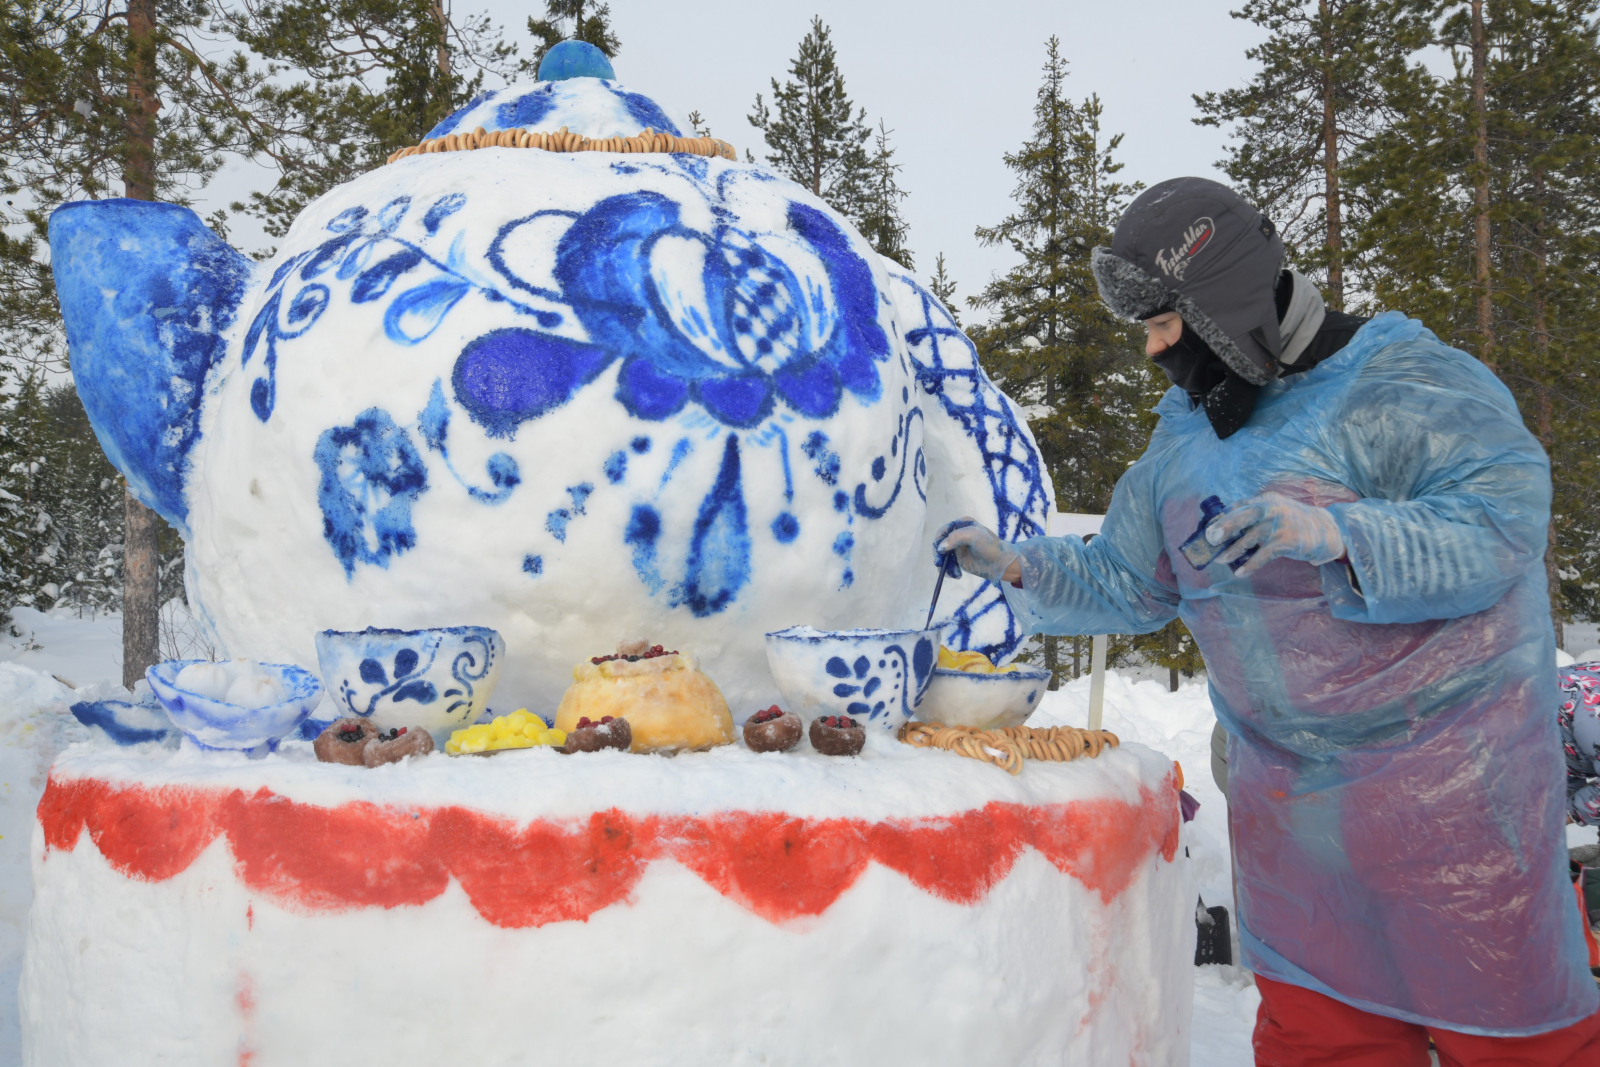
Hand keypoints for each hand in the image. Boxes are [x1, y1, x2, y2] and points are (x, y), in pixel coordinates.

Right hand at [934, 519, 1021, 584]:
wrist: (1000, 562)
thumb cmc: (989, 545)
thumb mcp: (973, 535)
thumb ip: (955, 537)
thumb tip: (940, 548)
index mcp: (961, 525)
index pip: (944, 530)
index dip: (939, 539)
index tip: (939, 550)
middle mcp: (958, 535)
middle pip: (940, 543)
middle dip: (939, 554)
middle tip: (940, 564)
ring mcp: (957, 548)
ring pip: (942, 555)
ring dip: (944, 564)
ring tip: (952, 572)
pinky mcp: (958, 560)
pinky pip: (947, 564)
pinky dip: (948, 570)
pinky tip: (955, 574)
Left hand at [1206, 492, 1343, 577]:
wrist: (1325, 531)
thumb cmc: (1294, 523)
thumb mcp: (1275, 511)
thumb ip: (1255, 516)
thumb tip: (1224, 527)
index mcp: (1265, 500)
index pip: (1239, 506)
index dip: (1222, 518)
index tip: (1209, 529)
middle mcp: (1271, 509)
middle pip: (1242, 516)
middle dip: (1224, 528)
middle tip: (1210, 539)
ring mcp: (1278, 525)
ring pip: (1249, 538)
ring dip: (1233, 551)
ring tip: (1221, 560)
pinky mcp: (1286, 541)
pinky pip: (1262, 555)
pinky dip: (1250, 565)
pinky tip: (1240, 573)